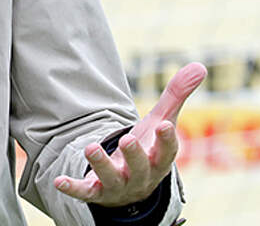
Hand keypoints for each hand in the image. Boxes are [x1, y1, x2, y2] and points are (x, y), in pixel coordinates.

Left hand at [55, 62, 206, 206]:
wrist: (131, 186)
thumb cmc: (148, 148)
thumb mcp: (161, 122)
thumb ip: (176, 96)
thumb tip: (200, 66)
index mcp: (159, 159)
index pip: (167, 152)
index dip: (166, 140)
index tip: (163, 125)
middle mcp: (141, 176)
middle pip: (140, 167)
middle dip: (134, 154)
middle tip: (127, 139)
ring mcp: (118, 185)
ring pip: (112, 179)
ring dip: (102, 165)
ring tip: (91, 148)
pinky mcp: (96, 192)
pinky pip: (85, 193)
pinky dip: (74, 188)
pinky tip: (59, 181)